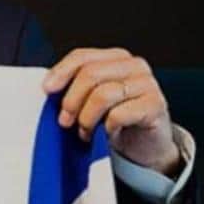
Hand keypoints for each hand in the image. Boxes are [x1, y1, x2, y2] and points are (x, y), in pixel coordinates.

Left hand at [42, 48, 181, 176]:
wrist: (146, 147)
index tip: (48, 90)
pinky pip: (119, 114)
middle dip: (71, 100)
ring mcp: (147, 83)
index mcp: (115, 58)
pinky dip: (107, 128)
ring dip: (87, 119)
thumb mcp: (92, 100)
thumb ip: (76, 89)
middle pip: (90, 74)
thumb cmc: (117, 121)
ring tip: (85, 132)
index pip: (82, 56)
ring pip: (103, 94)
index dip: (61, 72)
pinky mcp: (155, 104)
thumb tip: (49, 89)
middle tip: (65, 121)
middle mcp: (133, 65)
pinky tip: (108, 134)